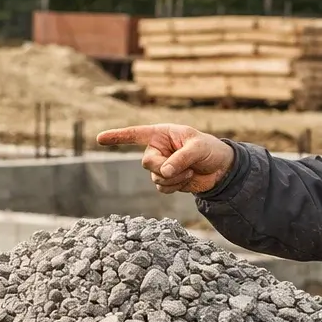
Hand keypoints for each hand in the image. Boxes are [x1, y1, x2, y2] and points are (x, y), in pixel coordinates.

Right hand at [95, 124, 235, 193]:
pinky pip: (162, 188)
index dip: (117, 137)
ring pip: (155, 178)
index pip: (135, 134)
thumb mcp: (199, 148)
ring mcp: (161, 166)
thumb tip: (165, 171)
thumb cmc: (210, 149)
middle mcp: (158, 149)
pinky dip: (175, 187)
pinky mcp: (167, 180)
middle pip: (147, 163)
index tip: (100, 138)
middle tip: (182, 167)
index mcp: (161, 134)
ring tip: (190, 171)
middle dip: (164, 168)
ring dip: (173, 179)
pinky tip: (187, 180)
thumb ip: (181, 158)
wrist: (221, 169)